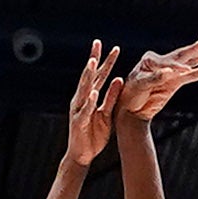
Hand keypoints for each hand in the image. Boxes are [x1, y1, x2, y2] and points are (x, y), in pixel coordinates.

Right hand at [62, 42, 119, 166]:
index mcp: (90, 96)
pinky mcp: (78, 122)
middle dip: (94, 60)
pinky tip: (93, 92)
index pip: (99, 75)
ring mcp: (78, 109)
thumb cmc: (94, 134)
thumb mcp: (107, 113)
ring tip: (93, 62)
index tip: (114, 48)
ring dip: (88, 75)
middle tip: (98, 44)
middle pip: (89, 76)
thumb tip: (119, 79)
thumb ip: (111, 97)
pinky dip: (89, 101)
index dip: (106, 61)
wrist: (82, 154)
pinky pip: (84, 110)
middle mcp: (81, 99)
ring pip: (83, 89)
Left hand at [119, 37, 197, 126]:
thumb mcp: (139, 85)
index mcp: (150, 60)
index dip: (175, 67)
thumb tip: (170, 72)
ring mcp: (171, 72)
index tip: (182, 73)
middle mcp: (162, 63)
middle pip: (183, 54)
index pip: (167, 62)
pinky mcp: (176, 82)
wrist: (131, 111)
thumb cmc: (129, 95)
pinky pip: (192, 76)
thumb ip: (154, 78)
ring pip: (191, 61)